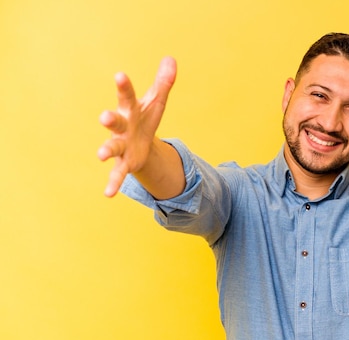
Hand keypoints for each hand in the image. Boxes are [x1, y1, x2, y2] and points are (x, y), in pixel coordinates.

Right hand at [97, 57, 176, 196]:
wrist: (140, 143)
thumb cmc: (145, 118)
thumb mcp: (157, 102)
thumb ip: (164, 83)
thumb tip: (171, 59)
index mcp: (130, 110)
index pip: (127, 96)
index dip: (124, 86)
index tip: (120, 75)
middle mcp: (121, 127)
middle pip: (115, 121)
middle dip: (109, 119)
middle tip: (103, 117)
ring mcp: (120, 145)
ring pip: (111, 147)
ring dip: (106, 150)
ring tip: (100, 155)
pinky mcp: (124, 163)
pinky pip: (117, 174)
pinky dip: (113, 183)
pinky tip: (108, 194)